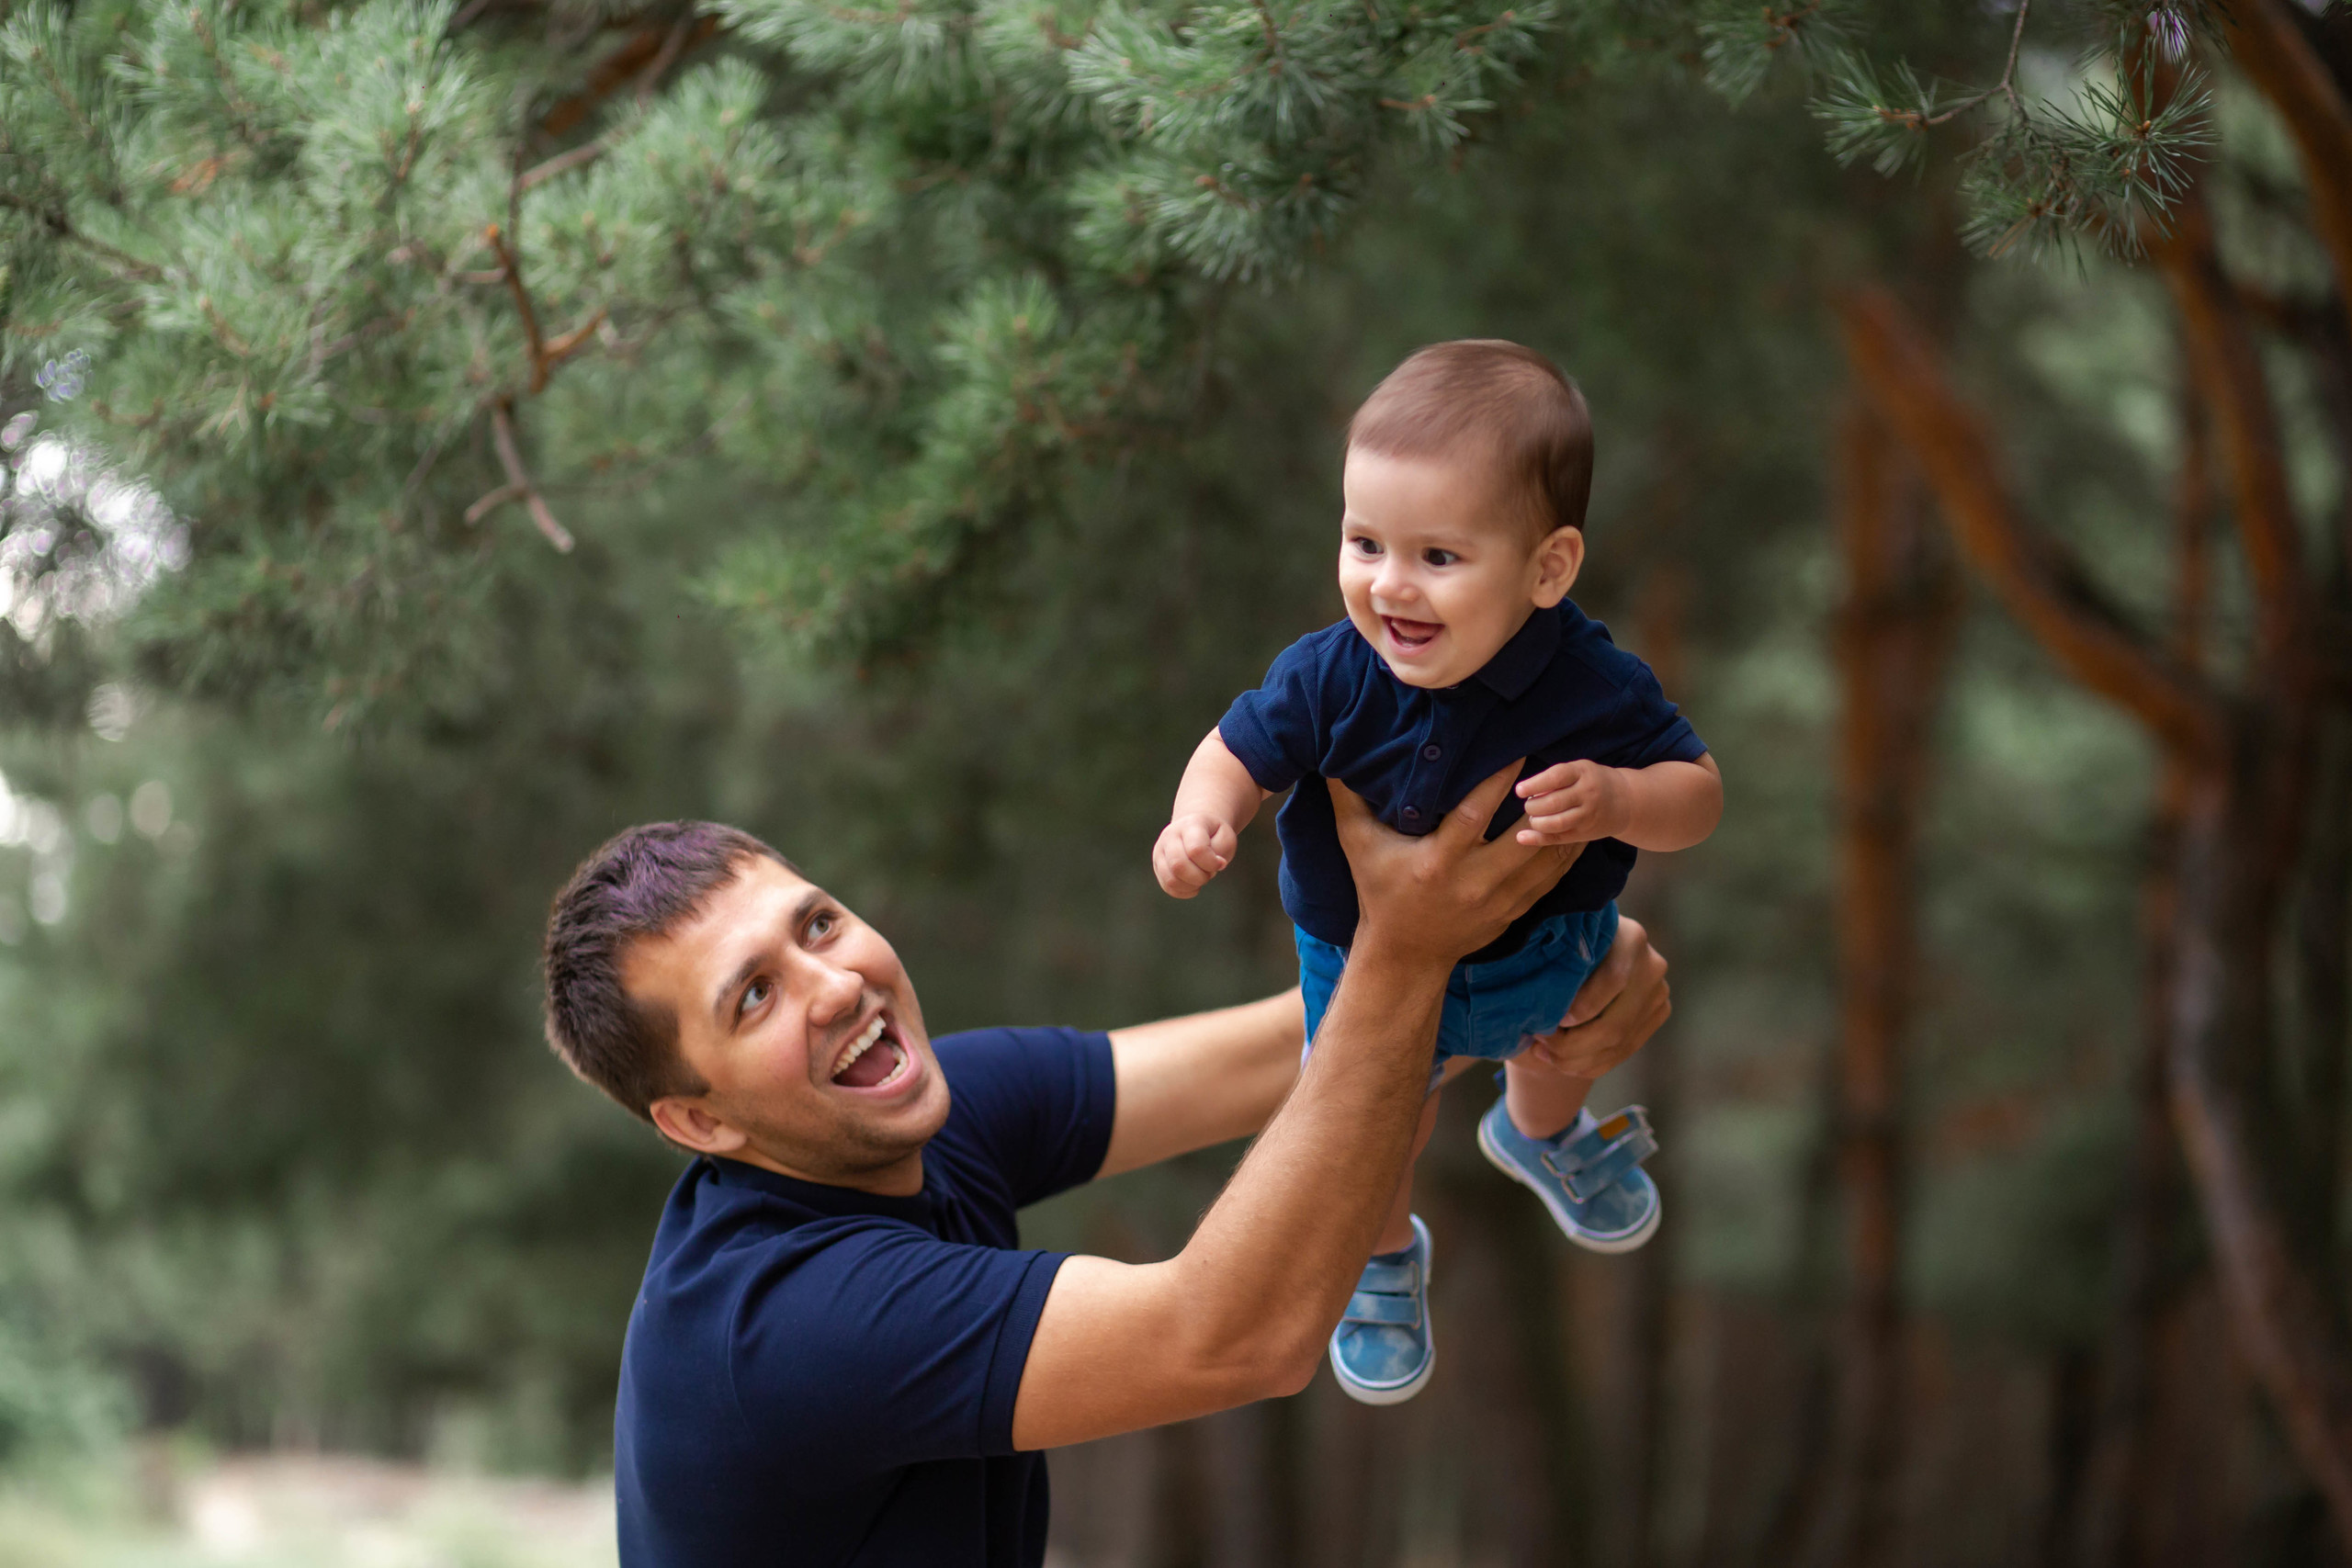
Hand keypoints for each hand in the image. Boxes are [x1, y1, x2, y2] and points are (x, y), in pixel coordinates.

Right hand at [1155, 813, 1238, 898]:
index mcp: (1189, 825)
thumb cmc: (1213, 835)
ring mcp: (1160, 852)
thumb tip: (1215, 866)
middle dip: (1200, 877)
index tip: (1221, 863)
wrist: (1196, 828)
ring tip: (1201, 877)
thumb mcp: (1225, 836)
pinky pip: (1168, 888)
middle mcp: (1169, 836)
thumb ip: (1222, 850)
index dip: (1211, 863)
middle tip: (1210, 872)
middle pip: (1179, 865)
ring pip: (1171, 880)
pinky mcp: (1158, 866)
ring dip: (1192, 885)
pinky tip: (1194, 884)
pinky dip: (1185, 891)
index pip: (1196, 850)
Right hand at [1330, 763, 1582, 969]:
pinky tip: (1578, 829)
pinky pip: (1550, 880)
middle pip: (1523, 838)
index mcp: (1437, 861)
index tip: (1521, 752)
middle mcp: (1473, 882)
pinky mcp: (1513, 912)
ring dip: (1564, 828)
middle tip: (1562, 769)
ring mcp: (1498, 900)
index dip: (1499, 781)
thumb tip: (1330, 757)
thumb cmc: (1378, 891)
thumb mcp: (1358, 846)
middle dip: (1545, 805)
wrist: (1404, 954)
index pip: (1475, 814)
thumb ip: (1347, 801)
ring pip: (1546, 861)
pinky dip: (1566, 854)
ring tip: (1577, 793)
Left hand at [1513, 760, 1630, 845]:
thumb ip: (1556, 777)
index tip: (1519, 790)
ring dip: (1536, 821)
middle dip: (1533, 806)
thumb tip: (1527, 792)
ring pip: (1555, 823)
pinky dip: (1537, 839)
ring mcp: (1587, 816)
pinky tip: (1522, 837)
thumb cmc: (1593, 781)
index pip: (1556, 777)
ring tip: (1533, 817)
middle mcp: (1587, 794)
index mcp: (1583, 773)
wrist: (1626, 801)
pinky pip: (1558, 838)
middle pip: (1553, 803)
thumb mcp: (1580, 770)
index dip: (1535, 784)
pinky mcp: (1585, 833)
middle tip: (1529, 805)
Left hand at [1520, 916, 1670, 1078]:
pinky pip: (1624, 1052)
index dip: (1582, 1007)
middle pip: (1615, 1024)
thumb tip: (1537, 1008)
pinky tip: (1562, 1062)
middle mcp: (1652, 965)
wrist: (1585, 952)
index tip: (1551, 1020)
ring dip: (1576, 1059)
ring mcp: (1658, 993)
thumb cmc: (1561, 946)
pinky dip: (1590, 1064)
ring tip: (1545, 1054)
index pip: (1613, 980)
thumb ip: (1555, 966)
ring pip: (1618, 1043)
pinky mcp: (1656, 1015)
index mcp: (1630, 937)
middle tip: (1540, 1045)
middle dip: (1572, 1044)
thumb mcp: (1558, 946)